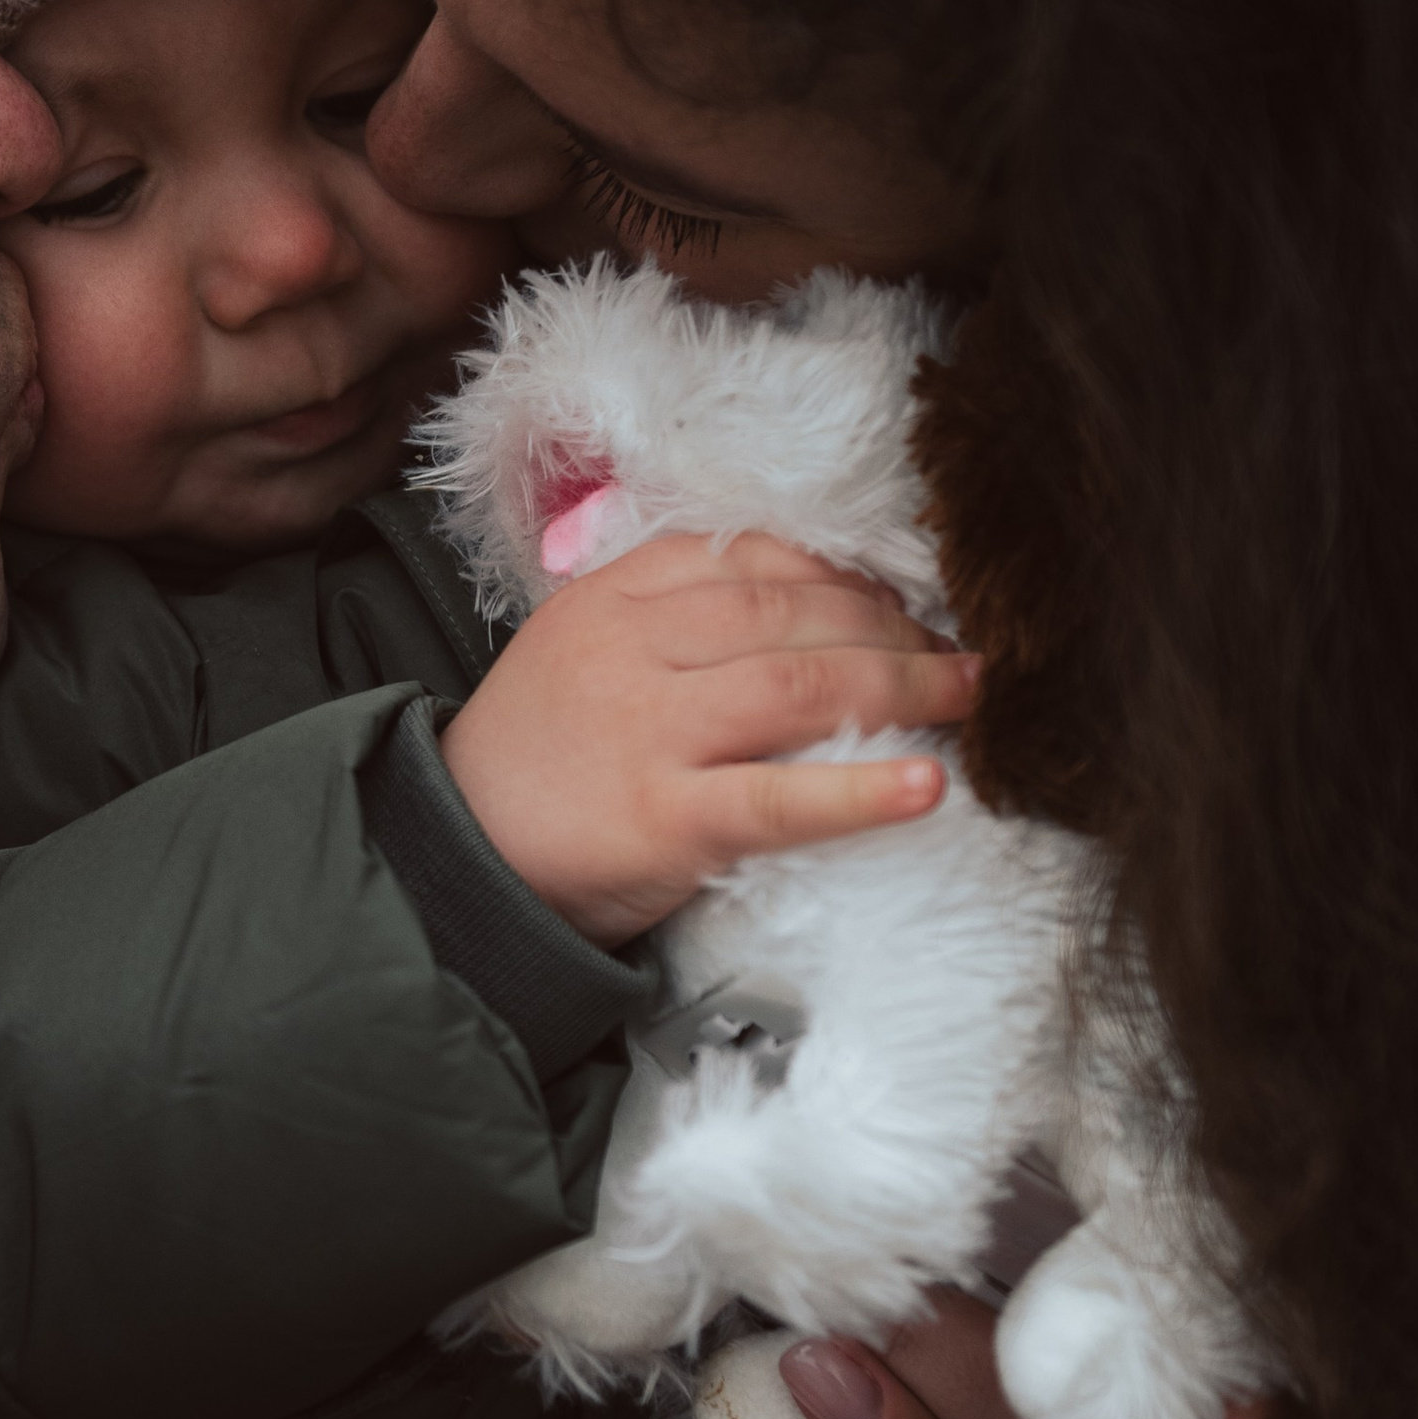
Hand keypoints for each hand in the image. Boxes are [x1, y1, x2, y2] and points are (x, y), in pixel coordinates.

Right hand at [439, 533, 974, 944]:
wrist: (450, 859)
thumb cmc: (535, 760)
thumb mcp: (579, 650)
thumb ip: (666, 614)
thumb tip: (800, 601)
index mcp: (613, 599)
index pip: (750, 559)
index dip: (840, 576)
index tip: (895, 602)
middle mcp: (633, 651)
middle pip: (789, 614)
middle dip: (891, 628)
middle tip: (957, 653)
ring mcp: (650, 733)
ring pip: (799, 685)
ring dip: (904, 685)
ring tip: (967, 694)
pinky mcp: (666, 820)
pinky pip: (780, 799)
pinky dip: (862, 791)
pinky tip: (927, 786)